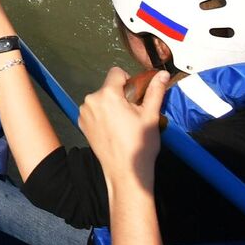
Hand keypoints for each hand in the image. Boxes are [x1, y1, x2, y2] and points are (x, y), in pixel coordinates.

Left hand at [79, 65, 166, 190]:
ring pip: (101, 99)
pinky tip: (113, 130)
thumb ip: (155, 91)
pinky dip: (102, 115)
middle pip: (108, 87)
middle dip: (121, 95)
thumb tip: (162, 74)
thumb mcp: (150, 115)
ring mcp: (84, 113)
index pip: (116, 72)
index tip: (136, 97)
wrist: (125, 172)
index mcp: (107, 95)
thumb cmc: (140, 144)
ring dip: (111, 105)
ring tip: (123, 124)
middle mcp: (90, 101)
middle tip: (132, 114)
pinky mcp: (81, 124)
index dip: (129, 81)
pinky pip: (93, 111)